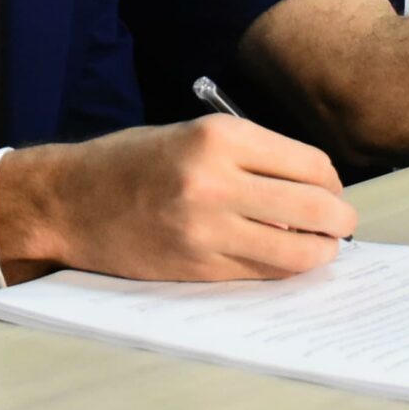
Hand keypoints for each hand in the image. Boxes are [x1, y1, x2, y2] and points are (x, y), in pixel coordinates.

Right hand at [0, 117, 357, 281]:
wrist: (68, 200)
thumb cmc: (132, 163)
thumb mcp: (192, 135)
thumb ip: (250, 158)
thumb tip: (314, 189)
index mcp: (218, 136)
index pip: (310, 165)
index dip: (332, 183)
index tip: (330, 191)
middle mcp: (216, 180)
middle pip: (315, 207)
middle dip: (339, 220)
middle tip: (340, 225)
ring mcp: (207, 228)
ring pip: (297, 250)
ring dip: (320, 252)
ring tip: (320, 248)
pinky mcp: (197, 266)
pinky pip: (262, 274)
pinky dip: (282, 270)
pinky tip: (281, 260)